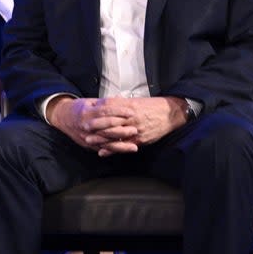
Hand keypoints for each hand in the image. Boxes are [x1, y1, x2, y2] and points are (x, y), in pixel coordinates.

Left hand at [48, 95, 183, 155]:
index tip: (86, 114)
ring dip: (101, 139)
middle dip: (96, 126)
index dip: (97, 112)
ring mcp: (136, 130)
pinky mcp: (140, 140)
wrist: (170, 114)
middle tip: (82, 128)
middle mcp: (131, 118)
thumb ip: (118, 102)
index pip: (110, 109)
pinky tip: (103, 152)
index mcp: (129, 107)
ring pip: (116, 135)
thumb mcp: (134, 101)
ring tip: (89, 141)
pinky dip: (113, 149)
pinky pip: (124, 146)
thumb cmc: (150, 107)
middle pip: (110, 123)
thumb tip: (102, 102)